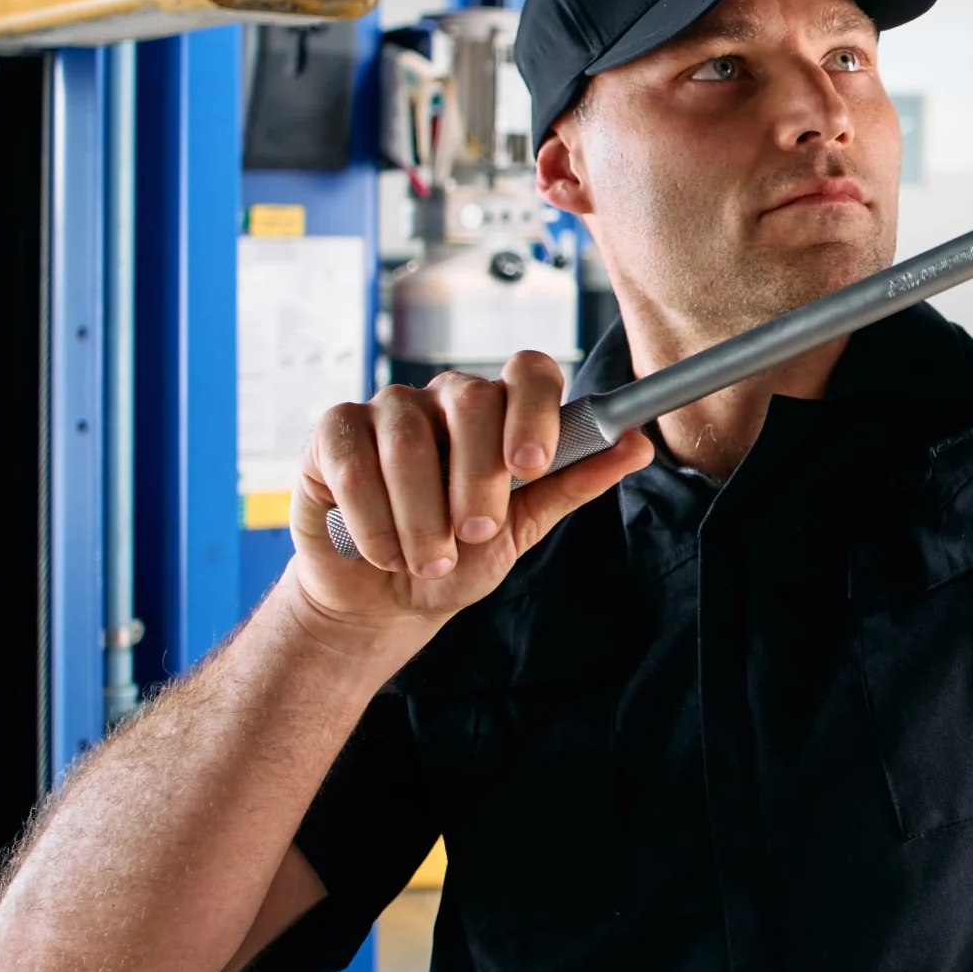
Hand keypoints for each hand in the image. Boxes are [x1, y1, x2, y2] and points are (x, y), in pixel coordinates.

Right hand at [288, 352, 651, 645]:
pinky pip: (355, 463)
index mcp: (500, 411)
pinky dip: (373, 519)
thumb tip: (638, 446)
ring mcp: (387, 408)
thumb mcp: (523, 528)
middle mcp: (446, 397)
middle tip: (475, 534)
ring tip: (428, 559)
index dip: (534, 410)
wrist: (383, 599)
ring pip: (409, 440)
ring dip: (423, 516)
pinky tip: (383, 553)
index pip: (530, 371)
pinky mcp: (333, 433)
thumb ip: (573, 482)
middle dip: (476, 480)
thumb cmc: (458, 556)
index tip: (530, 465)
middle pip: (471, 400)